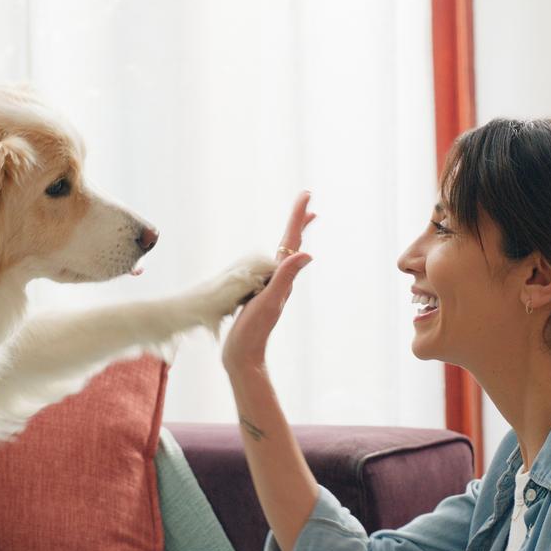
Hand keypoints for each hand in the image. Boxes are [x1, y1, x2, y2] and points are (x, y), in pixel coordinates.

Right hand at [222, 191, 315, 373]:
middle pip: (292, 244)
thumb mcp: (271, 301)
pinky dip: (276, 255)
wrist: (243, 355)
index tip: (307, 194)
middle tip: (307, 200)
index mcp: (282, 277)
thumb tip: (307, 254)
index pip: (293, 241)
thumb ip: (286, 278)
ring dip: (291, 237)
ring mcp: (270, 288)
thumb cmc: (254, 331)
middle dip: (298, 221)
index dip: (298, 216)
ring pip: (283, 255)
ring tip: (299, 223)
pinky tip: (274, 258)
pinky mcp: (259, 295)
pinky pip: (271, 268)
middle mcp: (279, 280)